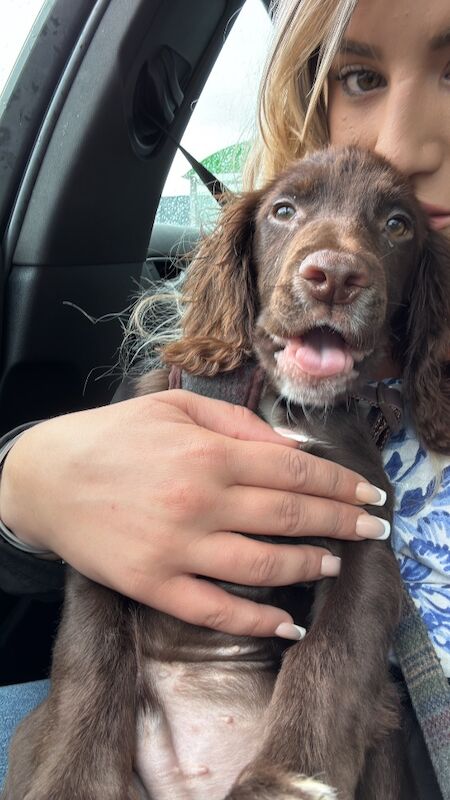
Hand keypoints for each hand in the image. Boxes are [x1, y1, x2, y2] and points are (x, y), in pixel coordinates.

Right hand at [0, 390, 383, 636]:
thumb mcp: (173, 406)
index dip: (340, 484)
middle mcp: (201, 500)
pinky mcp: (154, 585)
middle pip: (291, 515)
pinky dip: (258, 621)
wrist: (44, 478)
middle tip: (373, 530)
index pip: (295, 470)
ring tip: (335, 565)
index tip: (369, 495)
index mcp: (208, 452)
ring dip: (309, 567)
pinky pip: (216, 610)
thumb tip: (291, 448)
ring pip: (264, 566)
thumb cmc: (111, 436)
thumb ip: (237, 422)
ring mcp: (178, 548)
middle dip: (342, 523)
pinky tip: (287, 623)